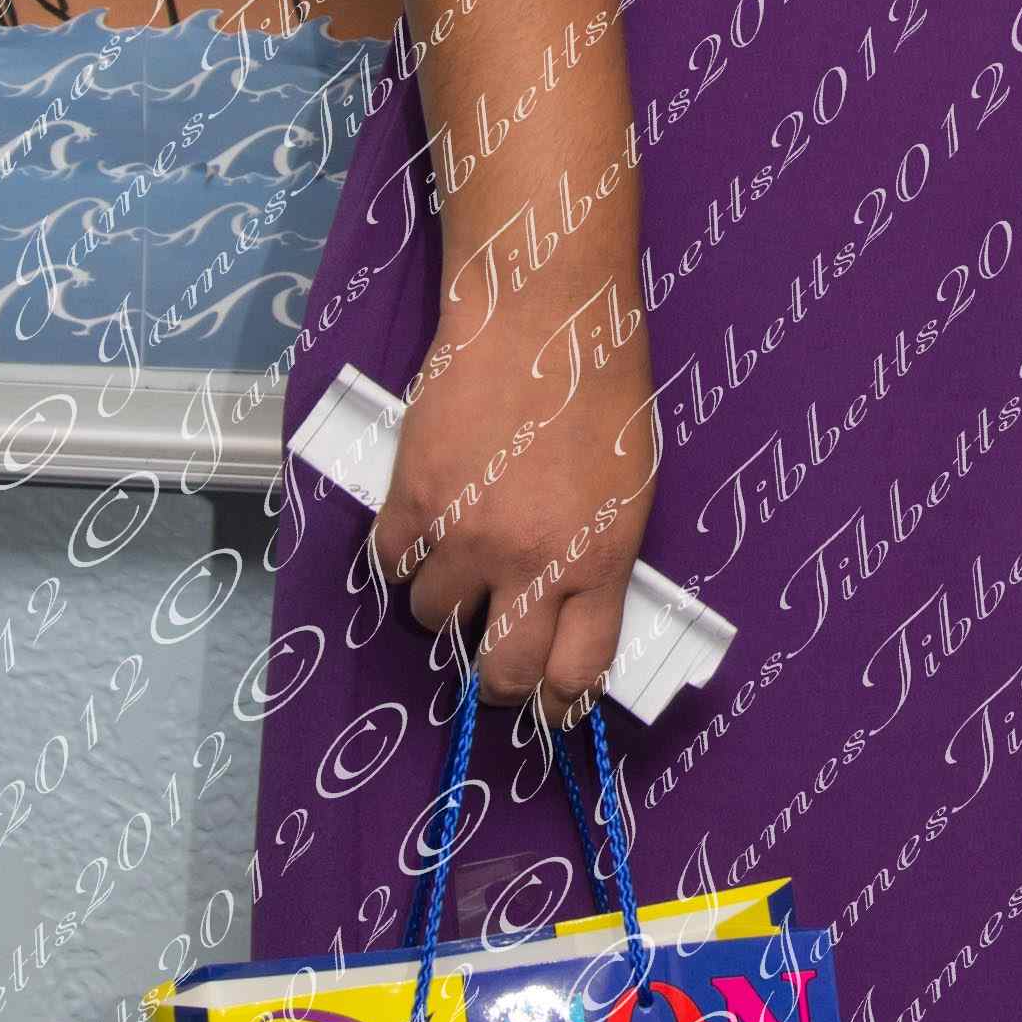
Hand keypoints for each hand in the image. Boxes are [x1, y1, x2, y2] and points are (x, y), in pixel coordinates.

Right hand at [376, 207, 658, 712]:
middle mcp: (533, 561)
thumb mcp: (630, 482)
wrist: (542, 312)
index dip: (561, 704)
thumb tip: (573, 609)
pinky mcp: (413, 498)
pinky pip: (392, 563)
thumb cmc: (601, 383)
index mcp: (601, 557)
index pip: (578, 671)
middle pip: (504, 671)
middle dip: (499, 677)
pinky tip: (422, 527)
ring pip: (435, 618)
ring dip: (446, 601)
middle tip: (496, 658)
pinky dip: (404, 555)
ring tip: (459, 562)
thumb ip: (599, 552)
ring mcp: (468, 533)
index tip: (553, 708)